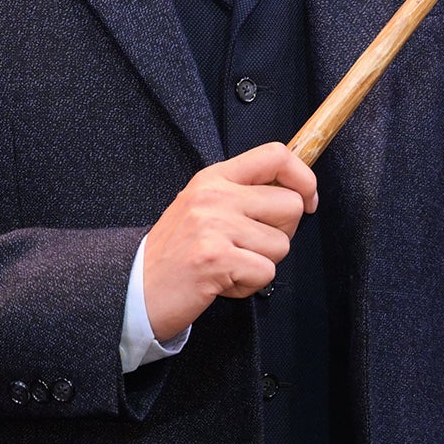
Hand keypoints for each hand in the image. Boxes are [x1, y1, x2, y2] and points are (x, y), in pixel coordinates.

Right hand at [142, 141, 317, 341]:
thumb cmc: (174, 252)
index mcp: (214, 177)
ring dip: (262, 263)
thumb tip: (294, 191)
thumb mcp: (203, 207)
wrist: (136, 288)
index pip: (276, 155)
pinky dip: (249, 285)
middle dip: (282, 233)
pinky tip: (224, 282)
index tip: (307, 201)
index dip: (304, 178)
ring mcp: (215, 226)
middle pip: (290, 204)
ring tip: (230, 265)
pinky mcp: (216, 259)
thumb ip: (242, 194)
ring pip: (282, 244)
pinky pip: (266, 272)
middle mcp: (215, 196)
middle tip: (251, 246)